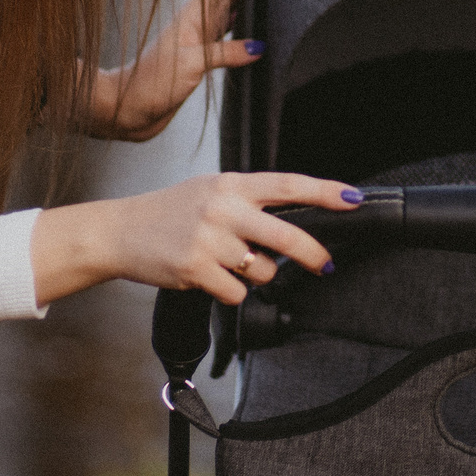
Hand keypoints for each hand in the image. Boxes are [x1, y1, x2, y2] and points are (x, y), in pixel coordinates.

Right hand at [30, 172, 361, 306]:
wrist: (120, 230)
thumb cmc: (169, 212)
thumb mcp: (210, 191)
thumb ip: (248, 200)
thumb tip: (293, 222)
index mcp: (231, 184)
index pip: (289, 184)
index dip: (326, 192)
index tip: (354, 199)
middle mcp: (223, 207)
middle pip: (287, 235)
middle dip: (313, 254)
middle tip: (326, 264)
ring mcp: (209, 239)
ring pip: (262, 270)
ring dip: (255, 275)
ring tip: (227, 263)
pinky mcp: (196, 268)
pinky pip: (237, 292)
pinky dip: (230, 291)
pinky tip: (210, 277)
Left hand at [79, 0, 259, 141]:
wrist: (125, 108)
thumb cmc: (148, 84)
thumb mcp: (189, 65)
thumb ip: (222, 53)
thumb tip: (257, 47)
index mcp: (192, 17)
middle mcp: (196, 24)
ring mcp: (198, 41)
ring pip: (227, 10)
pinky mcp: (199, 60)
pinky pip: (226, 36)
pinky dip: (241, 26)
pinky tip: (251, 26)